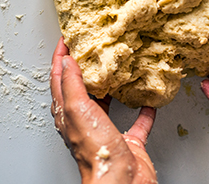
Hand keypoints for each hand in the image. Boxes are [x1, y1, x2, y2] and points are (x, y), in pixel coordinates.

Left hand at [50, 38, 157, 183]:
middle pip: (81, 88)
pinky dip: (143, 111)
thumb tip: (68, 60)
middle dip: (85, 66)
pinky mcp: (128, 142)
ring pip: (108, 104)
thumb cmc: (96, 152)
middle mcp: (86, 121)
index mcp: (69, 113)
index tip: (66, 38)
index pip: (59, 78)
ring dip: (112, 86)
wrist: (121, 183)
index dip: (60, 56)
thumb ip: (73, 83)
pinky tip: (148, 101)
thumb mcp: (79, 109)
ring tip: (118, 68)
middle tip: (92, 46)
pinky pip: (137, 123)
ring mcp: (107, 131)